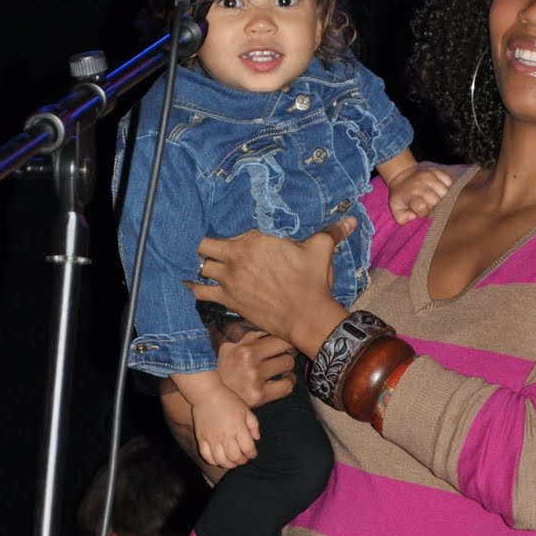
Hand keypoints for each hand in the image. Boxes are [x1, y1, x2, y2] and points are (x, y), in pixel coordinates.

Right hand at [189, 381, 260, 468]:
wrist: (207, 394)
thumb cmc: (228, 400)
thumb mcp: (245, 409)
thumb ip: (253, 424)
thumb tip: (257, 438)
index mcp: (238, 427)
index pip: (248, 448)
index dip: (252, 454)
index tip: (253, 453)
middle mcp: (225, 435)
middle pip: (235, 457)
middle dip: (242, 461)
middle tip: (243, 458)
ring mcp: (212, 438)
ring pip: (221, 460)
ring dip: (228, 464)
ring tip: (231, 461)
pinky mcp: (201, 438)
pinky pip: (206, 456)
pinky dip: (213, 461)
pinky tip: (218, 458)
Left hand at [191, 220, 356, 357]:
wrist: (306, 315)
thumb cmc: (312, 281)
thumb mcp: (321, 250)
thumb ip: (332, 232)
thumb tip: (351, 220)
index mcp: (252, 240)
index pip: (223, 226)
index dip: (214, 223)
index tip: (210, 220)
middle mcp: (235, 258)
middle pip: (201, 244)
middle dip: (195, 241)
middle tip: (192, 241)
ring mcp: (229, 280)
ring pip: (198, 267)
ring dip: (192, 264)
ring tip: (184, 261)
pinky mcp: (228, 300)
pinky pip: (200, 293)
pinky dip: (191, 288)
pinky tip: (184, 285)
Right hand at [217, 328, 296, 407]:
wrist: (210, 394)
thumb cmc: (221, 369)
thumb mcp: (229, 348)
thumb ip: (249, 338)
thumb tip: (268, 330)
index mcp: (245, 348)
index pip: (279, 340)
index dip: (287, 343)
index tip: (285, 347)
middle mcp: (250, 363)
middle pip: (287, 353)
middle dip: (288, 355)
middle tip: (284, 358)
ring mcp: (255, 380)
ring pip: (288, 368)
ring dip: (287, 369)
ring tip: (282, 371)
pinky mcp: (259, 396)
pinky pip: (286, 387)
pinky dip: (287, 383)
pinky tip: (281, 383)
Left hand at [387, 163, 453, 224]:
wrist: (403, 177)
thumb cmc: (401, 197)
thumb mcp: (396, 210)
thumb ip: (402, 218)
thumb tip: (414, 216)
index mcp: (409, 194)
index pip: (421, 207)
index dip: (423, 213)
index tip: (420, 212)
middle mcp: (419, 184)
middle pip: (436, 200)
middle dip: (434, 207)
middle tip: (429, 206)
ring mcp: (429, 176)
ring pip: (445, 191)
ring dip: (442, 198)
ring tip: (435, 199)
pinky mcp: (437, 171)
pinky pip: (449, 181)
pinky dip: (448, 187)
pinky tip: (439, 190)